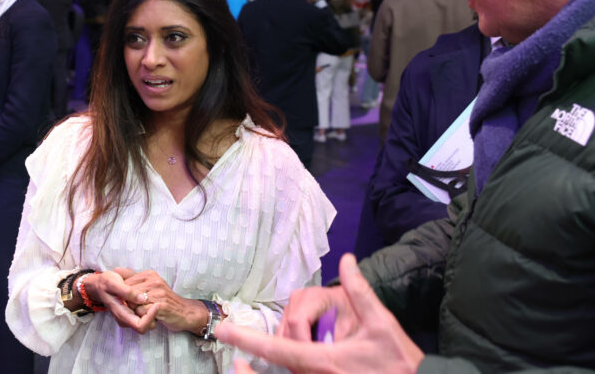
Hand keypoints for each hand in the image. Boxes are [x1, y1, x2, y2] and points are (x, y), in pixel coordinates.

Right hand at [84, 270, 157, 334]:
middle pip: (146, 326)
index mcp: (121, 315)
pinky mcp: (131, 313)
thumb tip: (142, 298)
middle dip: (154, 316)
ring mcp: (129, 318)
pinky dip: (150, 309)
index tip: (156, 304)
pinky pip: (145, 316)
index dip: (150, 317)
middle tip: (158, 301)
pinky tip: (150, 297)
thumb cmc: (105, 283)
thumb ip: (127, 291)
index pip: (140, 326)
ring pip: (147, 322)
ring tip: (155, 299)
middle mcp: (126, 320)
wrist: (99, 285)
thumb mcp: (114, 283)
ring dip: (154, 313)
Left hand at [122, 269, 207, 333]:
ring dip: (137, 311)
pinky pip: (142, 312)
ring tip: (147, 311)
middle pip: (128, 294)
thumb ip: (133, 277)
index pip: (126, 283)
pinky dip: (144, 316)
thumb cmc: (164, 299)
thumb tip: (116, 270)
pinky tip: (152, 316)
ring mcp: (158, 293)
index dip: (125, 295)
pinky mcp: (161, 305)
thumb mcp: (150, 284)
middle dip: (130, 303)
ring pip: (134, 303)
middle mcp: (154, 281)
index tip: (133, 301)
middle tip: (141, 308)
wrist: (185, 312)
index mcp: (150, 274)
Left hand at [215, 254, 424, 373]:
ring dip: (264, 371)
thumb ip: (360, 291)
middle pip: (275, 369)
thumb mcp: (381, 323)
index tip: (224, 332)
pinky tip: (275, 366)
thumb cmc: (399, 360)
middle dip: (252, 363)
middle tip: (234, 357)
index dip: (247, 340)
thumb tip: (347, 261)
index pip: (277, 348)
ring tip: (245, 366)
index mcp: (323, 361)